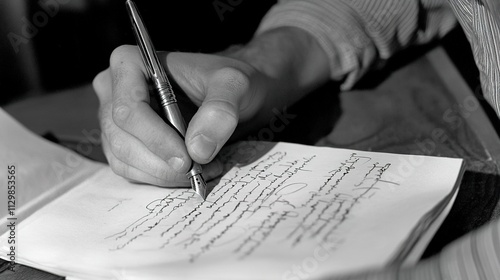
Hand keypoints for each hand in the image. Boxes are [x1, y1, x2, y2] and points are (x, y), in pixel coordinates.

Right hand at [92, 27, 331, 186]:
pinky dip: (159, 179)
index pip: (126, 108)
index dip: (153, 138)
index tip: (190, 160)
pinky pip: (133, 169)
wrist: (247, 90)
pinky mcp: (134, 140)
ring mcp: (121, 117)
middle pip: (120, 138)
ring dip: (160, 175)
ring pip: (123, 158)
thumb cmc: (243, 78)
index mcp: (132, 63)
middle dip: (160, 163)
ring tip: (201, 171)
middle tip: (201, 172)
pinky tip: (191, 173)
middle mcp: (117, 89)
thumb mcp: (238, 85)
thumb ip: (221, 109)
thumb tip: (198, 151)